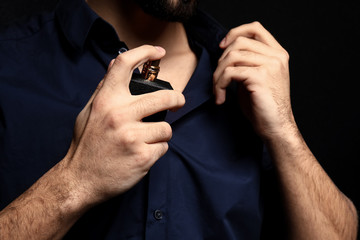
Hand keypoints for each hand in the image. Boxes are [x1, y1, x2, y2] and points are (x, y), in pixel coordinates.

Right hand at [64, 45, 184, 203]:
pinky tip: (142, 154)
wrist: (80, 181)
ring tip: (146, 140)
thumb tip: (115, 63)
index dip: (145, 52)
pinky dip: (156, 151)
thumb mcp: (89, 112)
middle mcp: (119, 115)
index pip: (124, 64)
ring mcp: (132, 137)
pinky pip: (163, 148)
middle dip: (176, 99)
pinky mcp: (143, 157)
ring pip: (166, 128)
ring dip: (161, 134)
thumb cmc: (86, 145)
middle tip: (177, 102)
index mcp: (105, 101)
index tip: (158, 52)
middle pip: (164, 96)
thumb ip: (104, 88)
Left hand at [213, 22, 293, 139]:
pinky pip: (230, 72)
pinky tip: (221, 98)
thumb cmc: (262, 107)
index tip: (222, 48)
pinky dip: (220, 85)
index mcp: (277, 54)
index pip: (255, 28)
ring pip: (232, 57)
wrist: (276, 128)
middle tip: (217, 80)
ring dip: (218, 75)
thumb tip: (225, 53)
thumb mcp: (255, 78)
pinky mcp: (261, 77)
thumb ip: (245, 63)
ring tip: (218, 91)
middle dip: (221, 61)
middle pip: (239, 42)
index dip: (235, 33)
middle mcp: (277, 56)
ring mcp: (271, 65)